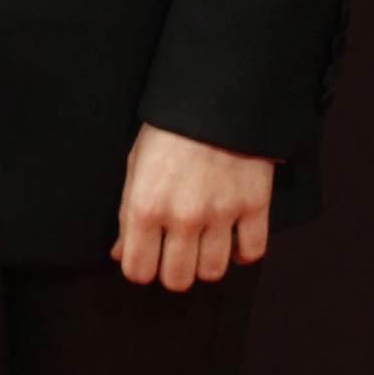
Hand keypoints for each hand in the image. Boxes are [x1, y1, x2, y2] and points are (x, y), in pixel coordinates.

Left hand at [111, 122, 273, 289]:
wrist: (212, 95)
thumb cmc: (166, 130)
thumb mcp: (135, 164)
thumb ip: (126, 214)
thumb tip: (119, 254)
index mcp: (145, 205)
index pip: (138, 271)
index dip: (140, 267)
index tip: (146, 255)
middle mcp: (182, 216)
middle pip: (177, 280)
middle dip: (173, 269)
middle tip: (175, 249)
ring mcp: (221, 214)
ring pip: (212, 272)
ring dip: (206, 262)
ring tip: (202, 241)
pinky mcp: (254, 206)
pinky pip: (251, 253)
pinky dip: (242, 252)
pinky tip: (232, 237)